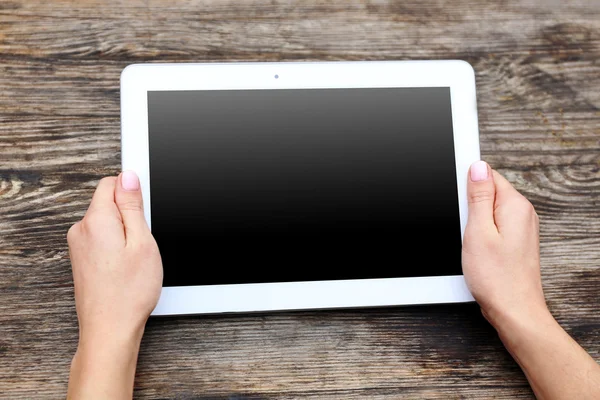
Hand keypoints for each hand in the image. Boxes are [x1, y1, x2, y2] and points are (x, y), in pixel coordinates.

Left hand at [67, 171, 162, 398]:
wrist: (110, 328)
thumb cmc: (130, 291)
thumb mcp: (142, 241)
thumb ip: (133, 205)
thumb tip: (128, 177)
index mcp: (96, 221)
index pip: (111, 184)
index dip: (133, 191)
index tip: (146, 208)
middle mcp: (81, 230)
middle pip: (108, 203)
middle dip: (130, 214)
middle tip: (145, 240)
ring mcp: (79, 246)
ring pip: (107, 222)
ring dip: (124, 232)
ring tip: (136, 257)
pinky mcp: (81, 259)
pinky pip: (102, 238)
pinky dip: (116, 245)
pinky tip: (127, 266)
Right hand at [462, 161, 599, 399]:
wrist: (513, 310)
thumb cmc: (496, 278)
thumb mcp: (478, 231)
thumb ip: (479, 196)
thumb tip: (477, 167)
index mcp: (515, 205)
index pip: (488, 175)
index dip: (466, 186)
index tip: (458, 203)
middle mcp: (522, 214)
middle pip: (488, 193)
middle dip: (469, 207)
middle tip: (465, 230)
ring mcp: (520, 228)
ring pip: (488, 211)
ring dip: (474, 223)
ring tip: (472, 244)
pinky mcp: (514, 242)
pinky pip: (493, 226)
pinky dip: (480, 234)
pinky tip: (477, 251)